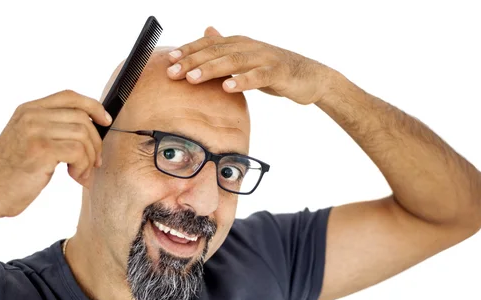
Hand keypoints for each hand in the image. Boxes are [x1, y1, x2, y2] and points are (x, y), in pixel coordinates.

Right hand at [0, 90, 110, 217]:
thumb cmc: (11, 172)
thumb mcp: (28, 139)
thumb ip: (51, 128)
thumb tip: (89, 127)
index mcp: (28, 110)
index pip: (70, 96)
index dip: (93, 106)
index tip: (105, 121)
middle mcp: (31, 116)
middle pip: (82, 118)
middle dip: (95, 142)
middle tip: (94, 162)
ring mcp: (35, 131)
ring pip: (83, 135)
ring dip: (89, 158)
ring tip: (81, 173)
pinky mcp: (42, 149)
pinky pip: (78, 151)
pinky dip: (83, 166)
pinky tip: (74, 176)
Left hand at [166, 27, 331, 104]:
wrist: (312, 77)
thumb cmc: (276, 70)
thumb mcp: (248, 57)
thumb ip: (227, 48)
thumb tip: (207, 31)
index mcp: (240, 43)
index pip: (209, 44)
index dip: (188, 50)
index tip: (168, 60)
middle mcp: (249, 46)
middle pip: (216, 51)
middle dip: (192, 61)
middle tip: (172, 71)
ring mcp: (264, 58)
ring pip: (233, 62)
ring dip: (210, 69)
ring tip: (191, 78)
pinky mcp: (277, 72)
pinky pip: (257, 77)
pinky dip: (242, 82)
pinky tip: (227, 88)